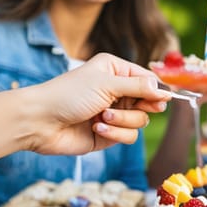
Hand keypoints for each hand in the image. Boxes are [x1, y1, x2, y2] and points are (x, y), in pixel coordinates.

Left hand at [27, 53, 170, 153]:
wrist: (41, 122)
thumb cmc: (68, 95)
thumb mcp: (107, 84)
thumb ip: (140, 87)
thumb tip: (166, 91)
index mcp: (115, 71)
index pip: (148, 79)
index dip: (158, 90)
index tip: (163, 100)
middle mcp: (117, 91)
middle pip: (149, 102)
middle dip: (140, 107)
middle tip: (133, 107)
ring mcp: (113, 113)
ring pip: (140, 121)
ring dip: (122, 121)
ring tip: (101, 118)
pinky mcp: (109, 134)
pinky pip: (128, 136)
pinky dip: (114, 134)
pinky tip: (96, 129)